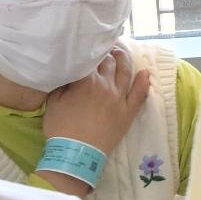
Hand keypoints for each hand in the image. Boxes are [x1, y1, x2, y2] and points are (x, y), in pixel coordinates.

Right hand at [38, 45, 145, 161]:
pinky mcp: (128, 112)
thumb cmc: (61, 128)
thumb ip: (63, 81)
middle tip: (103, 47)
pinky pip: (140, 94)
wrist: (76, 154)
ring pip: (125, 72)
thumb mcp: (54, 101)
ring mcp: (120, 98)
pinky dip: (144, 82)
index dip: (88, 50)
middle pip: (109, 61)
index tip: (87, 45)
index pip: (90, 58)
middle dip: (106, 52)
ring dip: (123, 59)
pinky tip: (146, 72)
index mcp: (86, 80)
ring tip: (120, 53)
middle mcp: (106, 85)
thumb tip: (69, 69)